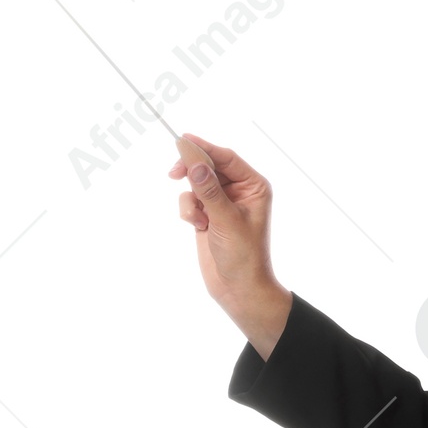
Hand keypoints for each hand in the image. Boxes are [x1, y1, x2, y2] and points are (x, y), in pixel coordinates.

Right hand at [169, 134, 288, 335]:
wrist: (238, 287)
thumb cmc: (243, 254)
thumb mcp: (226, 220)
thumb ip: (209, 191)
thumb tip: (195, 163)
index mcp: (254, 186)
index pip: (227, 158)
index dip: (205, 148)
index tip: (182, 139)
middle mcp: (240, 191)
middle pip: (209, 166)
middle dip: (192, 172)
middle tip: (173, 173)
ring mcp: (223, 203)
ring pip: (196, 184)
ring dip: (191, 200)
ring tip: (198, 219)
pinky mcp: (208, 215)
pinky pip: (191, 201)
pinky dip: (189, 211)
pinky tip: (198, 227)